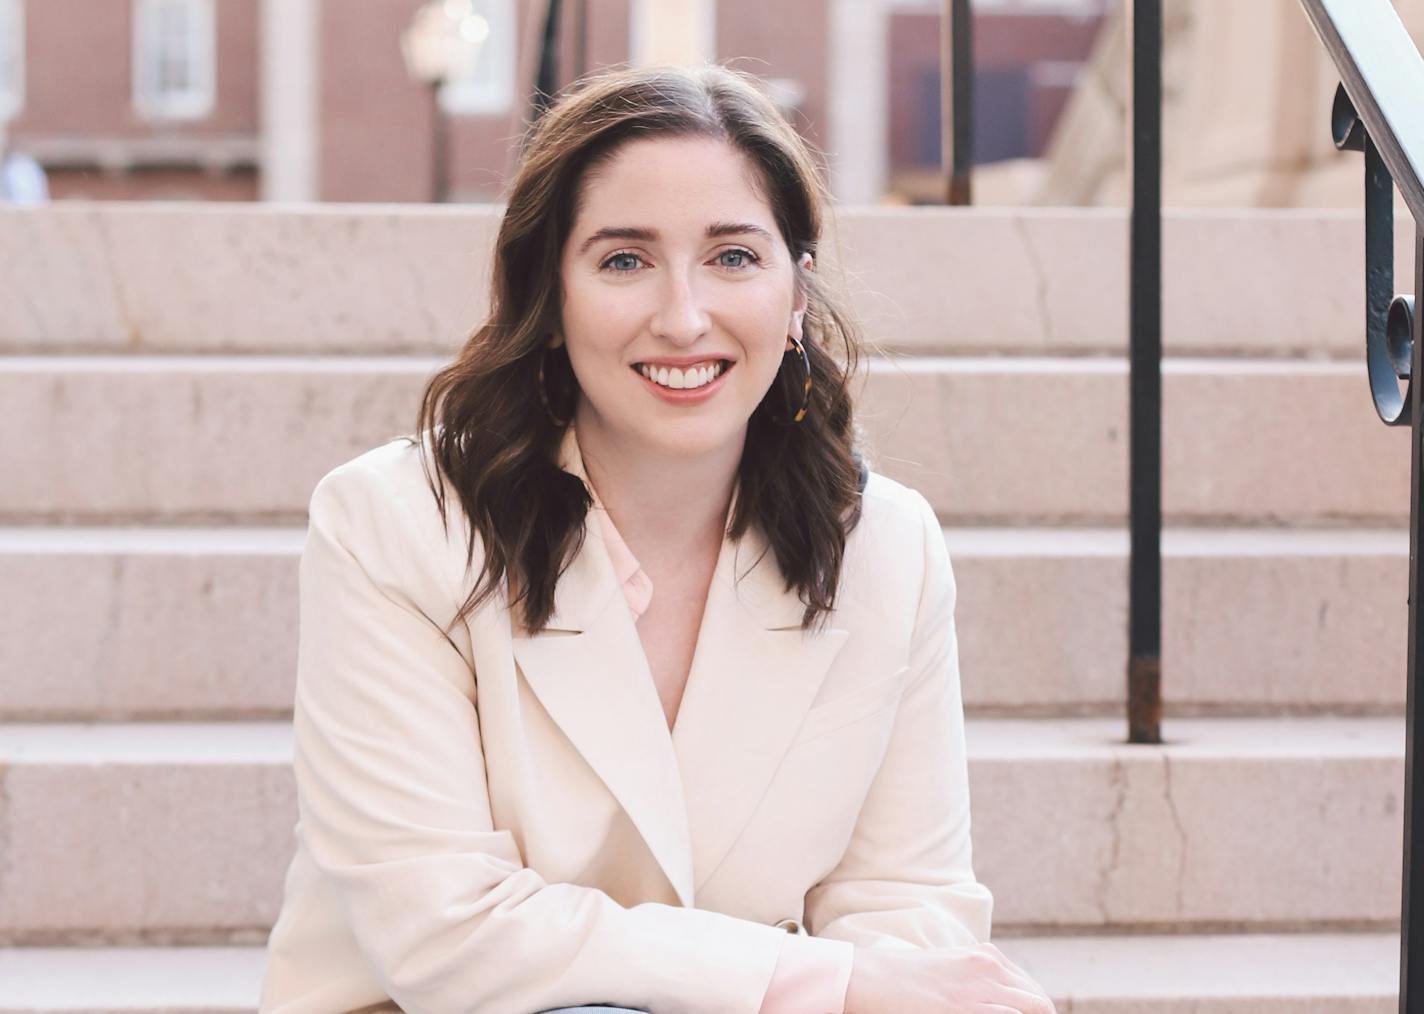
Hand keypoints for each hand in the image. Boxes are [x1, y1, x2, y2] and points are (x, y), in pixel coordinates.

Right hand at [844, 942, 1056, 1013]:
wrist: (872, 978)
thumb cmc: (905, 978)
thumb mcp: (950, 968)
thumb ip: (976, 979)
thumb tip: (998, 998)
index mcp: (986, 955)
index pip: (1031, 990)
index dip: (1035, 1011)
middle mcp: (991, 967)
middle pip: (1038, 1003)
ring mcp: (982, 989)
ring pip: (1035, 1009)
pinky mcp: (969, 1009)